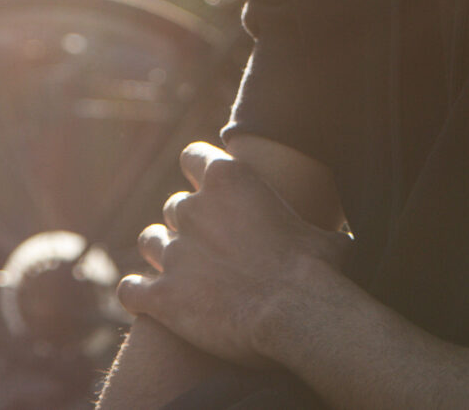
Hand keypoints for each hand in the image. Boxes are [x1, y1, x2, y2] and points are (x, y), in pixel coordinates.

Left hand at [117, 140, 352, 365]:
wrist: (296, 312)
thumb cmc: (319, 269)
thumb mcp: (323, 233)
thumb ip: (311, 230)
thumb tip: (338, 243)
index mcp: (229, 180)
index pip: (194, 156)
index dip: (199, 174)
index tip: (213, 194)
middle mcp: (193, 209)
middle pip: (175, 207)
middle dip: (188, 226)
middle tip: (210, 250)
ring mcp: (173, 253)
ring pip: (149, 242)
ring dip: (162, 255)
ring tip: (181, 275)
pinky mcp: (160, 296)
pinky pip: (130, 289)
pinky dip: (139, 295)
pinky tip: (151, 304)